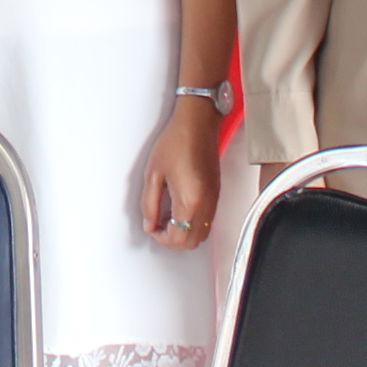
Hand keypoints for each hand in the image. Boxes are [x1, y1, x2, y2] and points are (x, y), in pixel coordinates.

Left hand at [144, 98, 221, 250]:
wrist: (197, 123)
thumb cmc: (176, 142)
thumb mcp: (153, 173)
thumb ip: (149, 204)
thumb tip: (149, 224)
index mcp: (189, 201)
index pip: (178, 238)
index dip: (161, 239)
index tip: (151, 229)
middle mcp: (206, 205)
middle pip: (192, 242)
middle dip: (174, 240)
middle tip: (158, 227)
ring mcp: (214, 200)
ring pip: (202, 235)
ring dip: (184, 234)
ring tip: (168, 219)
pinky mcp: (217, 194)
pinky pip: (207, 222)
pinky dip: (193, 224)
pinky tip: (180, 210)